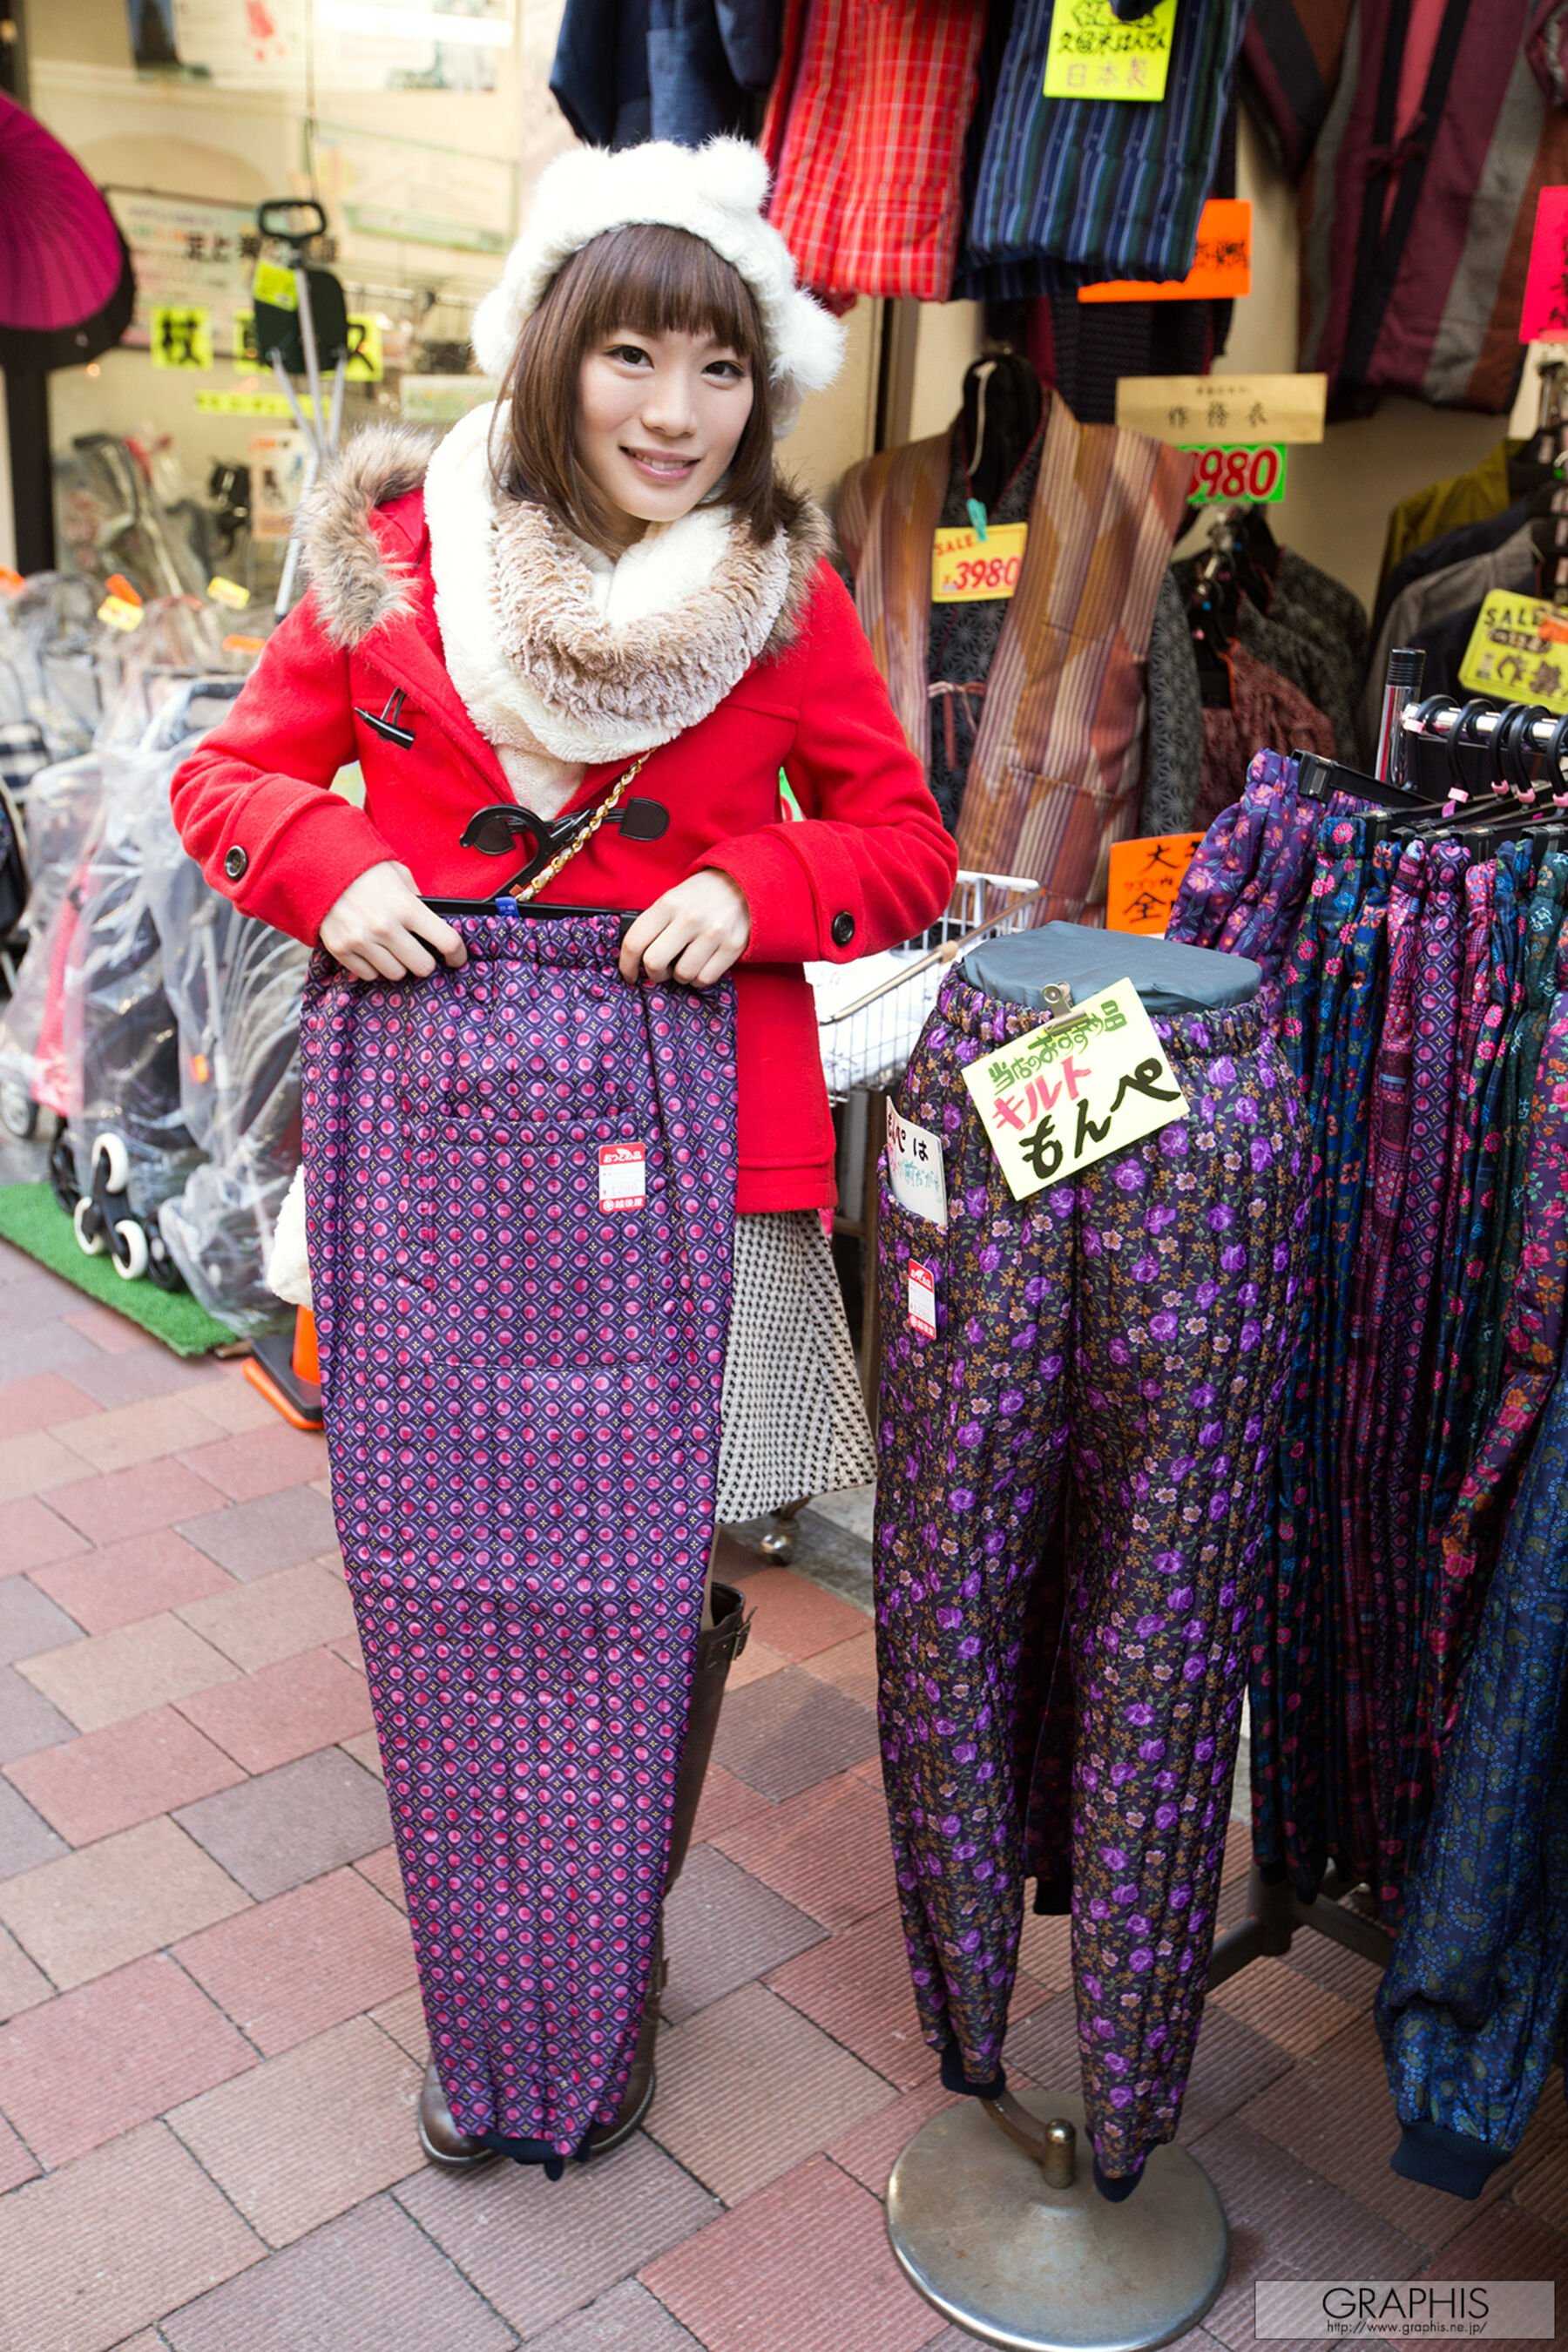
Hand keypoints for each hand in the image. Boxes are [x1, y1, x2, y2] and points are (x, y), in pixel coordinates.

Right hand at [318, 861, 467, 981]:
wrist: (318, 867)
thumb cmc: (363, 870)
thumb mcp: (399, 875)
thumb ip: (418, 900)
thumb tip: (433, 924)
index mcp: (406, 907)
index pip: (447, 941)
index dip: (458, 954)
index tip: (457, 958)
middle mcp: (385, 928)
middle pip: (423, 967)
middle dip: (425, 961)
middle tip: (420, 951)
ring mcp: (362, 941)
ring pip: (397, 974)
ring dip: (398, 964)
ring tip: (392, 948)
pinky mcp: (342, 950)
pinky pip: (369, 975)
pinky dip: (374, 967)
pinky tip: (371, 950)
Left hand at [618, 869, 750, 987]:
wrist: (742, 884)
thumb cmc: (700, 896)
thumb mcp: (672, 899)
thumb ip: (654, 924)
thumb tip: (635, 957)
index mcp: (668, 904)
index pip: (634, 942)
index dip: (626, 965)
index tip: (629, 974)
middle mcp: (689, 918)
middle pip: (654, 963)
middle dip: (653, 974)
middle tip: (659, 972)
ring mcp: (713, 933)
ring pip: (682, 975)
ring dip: (680, 976)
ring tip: (685, 963)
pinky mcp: (732, 946)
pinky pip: (705, 978)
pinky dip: (699, 979)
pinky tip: (701, 965)